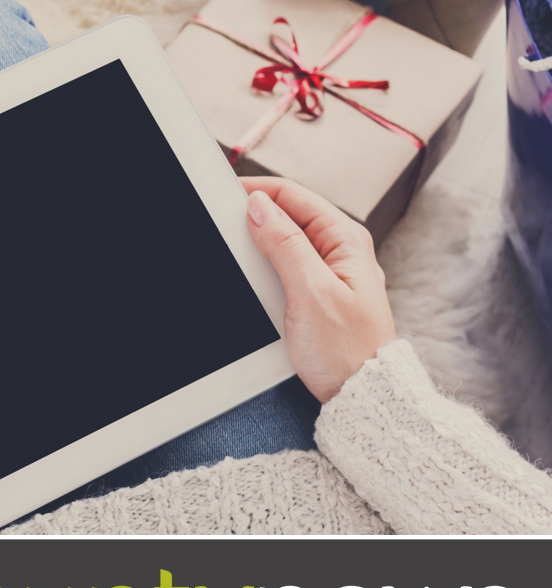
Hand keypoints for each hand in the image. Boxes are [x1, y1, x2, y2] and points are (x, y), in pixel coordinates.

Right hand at [241, 177, 397, 401]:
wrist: (362, 395)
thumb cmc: (347, 351)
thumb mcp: (311, 293)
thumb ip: (285, 245)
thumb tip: (258, 207)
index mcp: (346, 240)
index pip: (294, 195)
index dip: (257, 192)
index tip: (225, 198)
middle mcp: (341, 251)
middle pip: (288, 215)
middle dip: (255, 218)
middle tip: (226, 230)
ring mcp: (331, 271)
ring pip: (284, 241)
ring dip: (259, 245)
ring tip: (241, 257)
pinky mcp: (319, 292)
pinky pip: (286, 265)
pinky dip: (266, 266)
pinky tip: (255, 281)